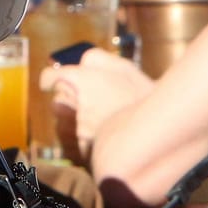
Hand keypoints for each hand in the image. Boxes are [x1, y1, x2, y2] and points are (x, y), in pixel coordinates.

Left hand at [48, 48, 156, 165]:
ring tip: (98, 118)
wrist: (158, 131)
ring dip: (74, 119)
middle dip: (68, 99)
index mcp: (83, 80)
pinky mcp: (84, 148)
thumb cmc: (142, 95)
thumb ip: (96, 59)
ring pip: (64, 122)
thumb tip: (78, 62)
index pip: (50, 78)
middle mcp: (77, 104)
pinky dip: (84, 138)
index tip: (50, 82)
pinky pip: (74, 141)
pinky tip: (103, 134)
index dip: (49, 80)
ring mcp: (80, 128)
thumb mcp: (124, 67)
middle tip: (88, 100)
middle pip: (57, 100)